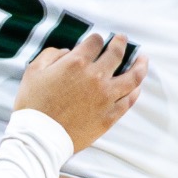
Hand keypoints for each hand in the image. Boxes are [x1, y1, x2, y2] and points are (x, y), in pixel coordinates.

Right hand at [15, 34, 146, 152]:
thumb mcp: (33, 71)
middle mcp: (95, 77)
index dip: (96, 39)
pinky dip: (135, 91)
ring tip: (143, 60)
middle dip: (120, 43)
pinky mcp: (110, 116)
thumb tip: (66, 52)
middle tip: (122, 39)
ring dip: (140, 65)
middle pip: (116, 54)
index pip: (94, 42)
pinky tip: (137, 86)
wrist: (40, 137)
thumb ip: (51, 55)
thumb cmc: (33, 104)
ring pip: (132, 77)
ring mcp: (106, 97)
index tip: (96, 41)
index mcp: (76, 63)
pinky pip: (129, 101)